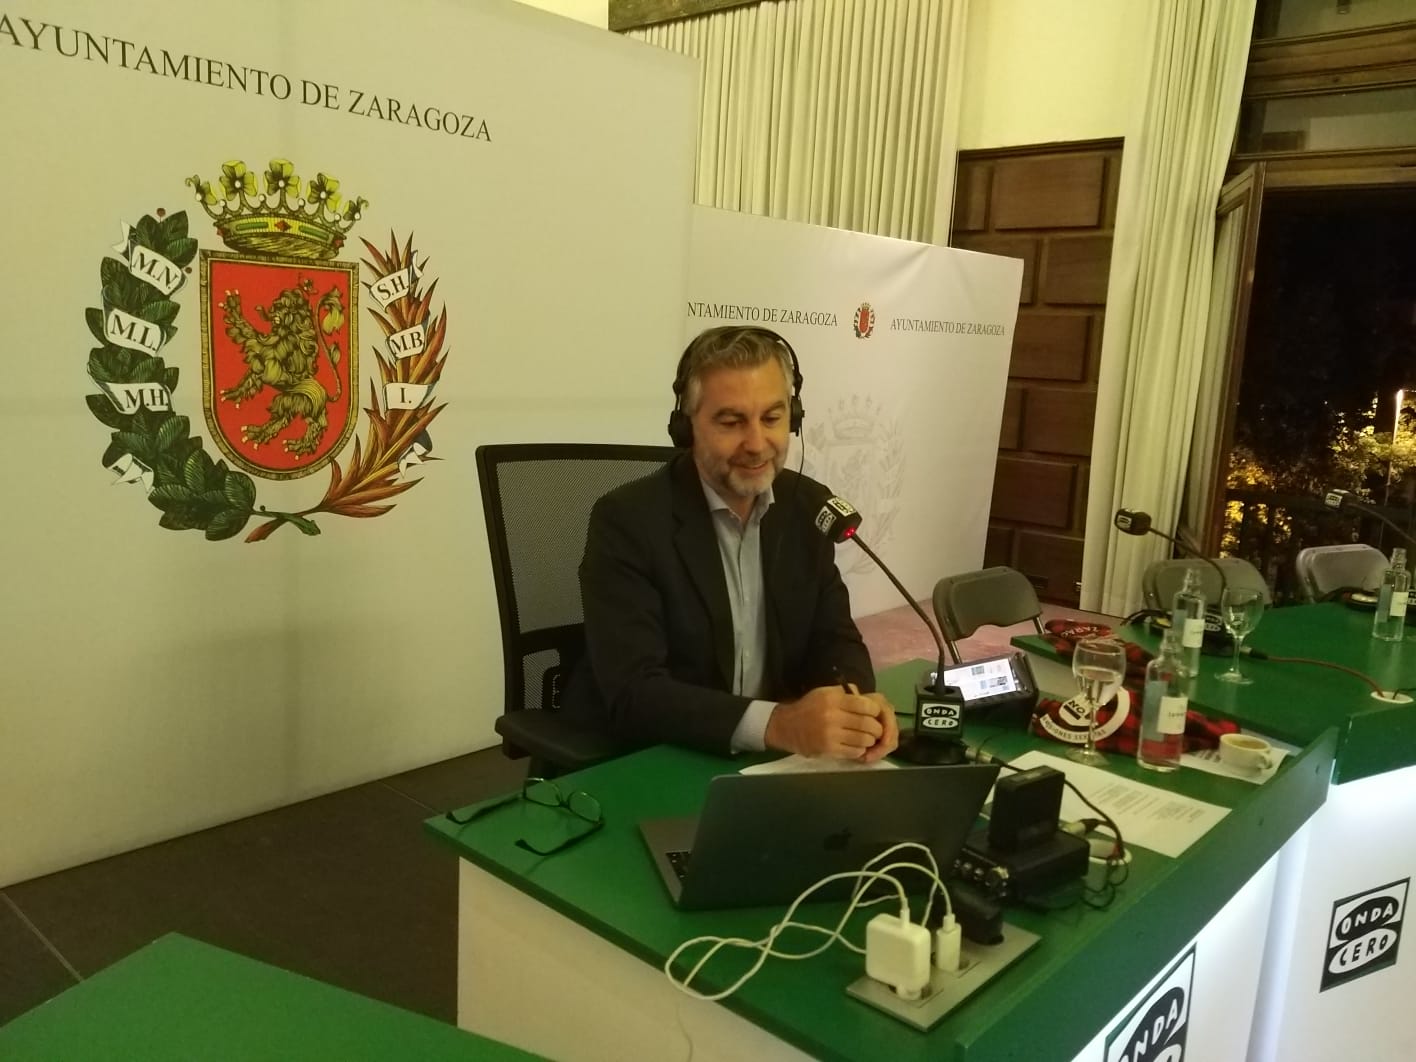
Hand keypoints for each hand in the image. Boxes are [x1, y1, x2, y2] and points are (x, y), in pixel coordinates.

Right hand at [765, 685, 896, 761]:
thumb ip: (846, 693)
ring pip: (864, 740)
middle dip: (876, 727)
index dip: (874, 710)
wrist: (786, 727)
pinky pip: (854, 751)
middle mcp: (832, 716)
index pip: (865, 705)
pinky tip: (856, 746)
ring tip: (866, 737)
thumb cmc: (809, 707)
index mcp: (832, 699)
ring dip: (869, 740)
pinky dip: (860, 749)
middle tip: (875, 728)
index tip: (874, 713)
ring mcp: (830, 735)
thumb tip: (867, 698)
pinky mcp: (828, 750)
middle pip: (867, 724)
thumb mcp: (824, 692)